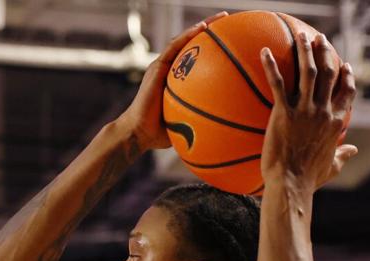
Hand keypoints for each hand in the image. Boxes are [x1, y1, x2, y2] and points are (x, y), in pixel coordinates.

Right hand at [115, 11, 228, 149]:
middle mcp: (169, 69)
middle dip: (211, 31)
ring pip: (183, 40)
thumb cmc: (160, 133)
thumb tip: (226, 128)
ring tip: (221, 18)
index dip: (212, 48)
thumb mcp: (187, 124)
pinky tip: (202, 28)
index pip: (195, 58)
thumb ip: (203, 120)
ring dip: (202, 27)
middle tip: (229, 22)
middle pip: (191, 44)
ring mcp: (161, 66)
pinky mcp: (156, 68)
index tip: (231, 42)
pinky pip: (174, 47)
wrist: (138, 133)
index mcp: (176, 80)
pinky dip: (188, 36)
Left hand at [259, 31, 357, 191]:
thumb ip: (342, 155)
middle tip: (321, 40)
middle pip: (330, 74)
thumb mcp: (331, 166)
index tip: (344, 65)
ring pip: (309, 72)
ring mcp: (305, 111)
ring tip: (302, 37)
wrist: (291, 186)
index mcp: (336, 122)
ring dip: (306, 51)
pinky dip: (271, 66)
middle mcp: (324, 112)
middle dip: (327, 53)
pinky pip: (277, 84)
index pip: (348, 92)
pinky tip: (264, 52)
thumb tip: (353, 150)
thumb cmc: (309, 179)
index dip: (347, 76)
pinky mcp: (283, 113)